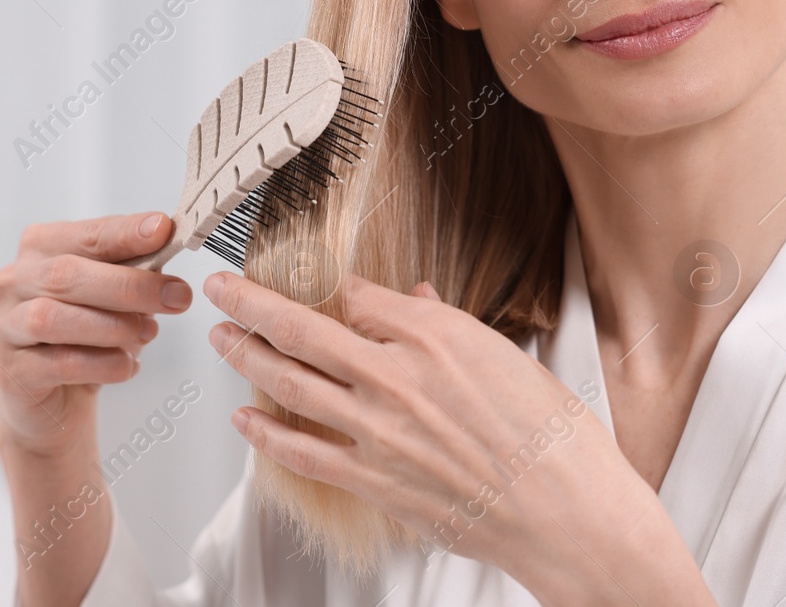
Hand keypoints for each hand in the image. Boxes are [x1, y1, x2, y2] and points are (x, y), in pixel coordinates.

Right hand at [0, 212, 193, 452]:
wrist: (58, 400)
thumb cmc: (90, 335)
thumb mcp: (116, 295)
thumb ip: (133, 267)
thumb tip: (166, 239)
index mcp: (40, 248)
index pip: (86, 235)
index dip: (125, 232)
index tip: (164, 230)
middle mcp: (13, 281)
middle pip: (66, 274)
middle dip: (130, 285)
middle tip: (177, 296)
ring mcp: (5, 327)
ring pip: (53, 318)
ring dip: (113, 326)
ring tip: (149, 333)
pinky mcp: (11, 372)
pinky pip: (59, 364)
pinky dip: (103, 364)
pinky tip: (127, 366)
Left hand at [202, 271, 655, 592]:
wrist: (565, 509)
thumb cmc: (551, 435)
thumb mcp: (507, 356)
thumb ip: (449, 325)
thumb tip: (415, 297)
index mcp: (434, 334)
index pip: (355, 294)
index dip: (321, 283)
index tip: (300, 276)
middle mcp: (396, 375)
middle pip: (301, 327)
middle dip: (250, 302)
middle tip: (220, 285)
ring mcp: (378, 430)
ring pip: (290, 383)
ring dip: (245, 356)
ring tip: (220, 336)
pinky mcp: (372, 479)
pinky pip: (302, 452)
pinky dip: (264, 435)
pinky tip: (242, 419)